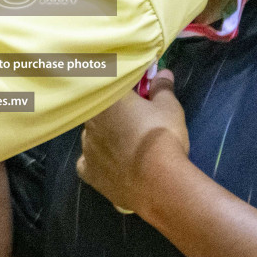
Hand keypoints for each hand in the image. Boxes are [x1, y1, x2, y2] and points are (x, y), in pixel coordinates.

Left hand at [76, 71, 187, 216]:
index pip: (109, 86)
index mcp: (107, 100)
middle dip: (115, 113)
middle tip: (136, 120)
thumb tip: (162, 73)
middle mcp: (90, 121)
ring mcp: (86, 147)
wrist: (158, 184)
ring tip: (127, 145)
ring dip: (105, 136)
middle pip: (99, 111)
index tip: (139, 94)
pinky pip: (88, 161)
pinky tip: (110, 164)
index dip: (124, 90)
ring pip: (92, 135)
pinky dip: (97, 160)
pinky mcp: (88, 172)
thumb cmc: (163, 138)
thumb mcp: (169, 108)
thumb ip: (162, 88)